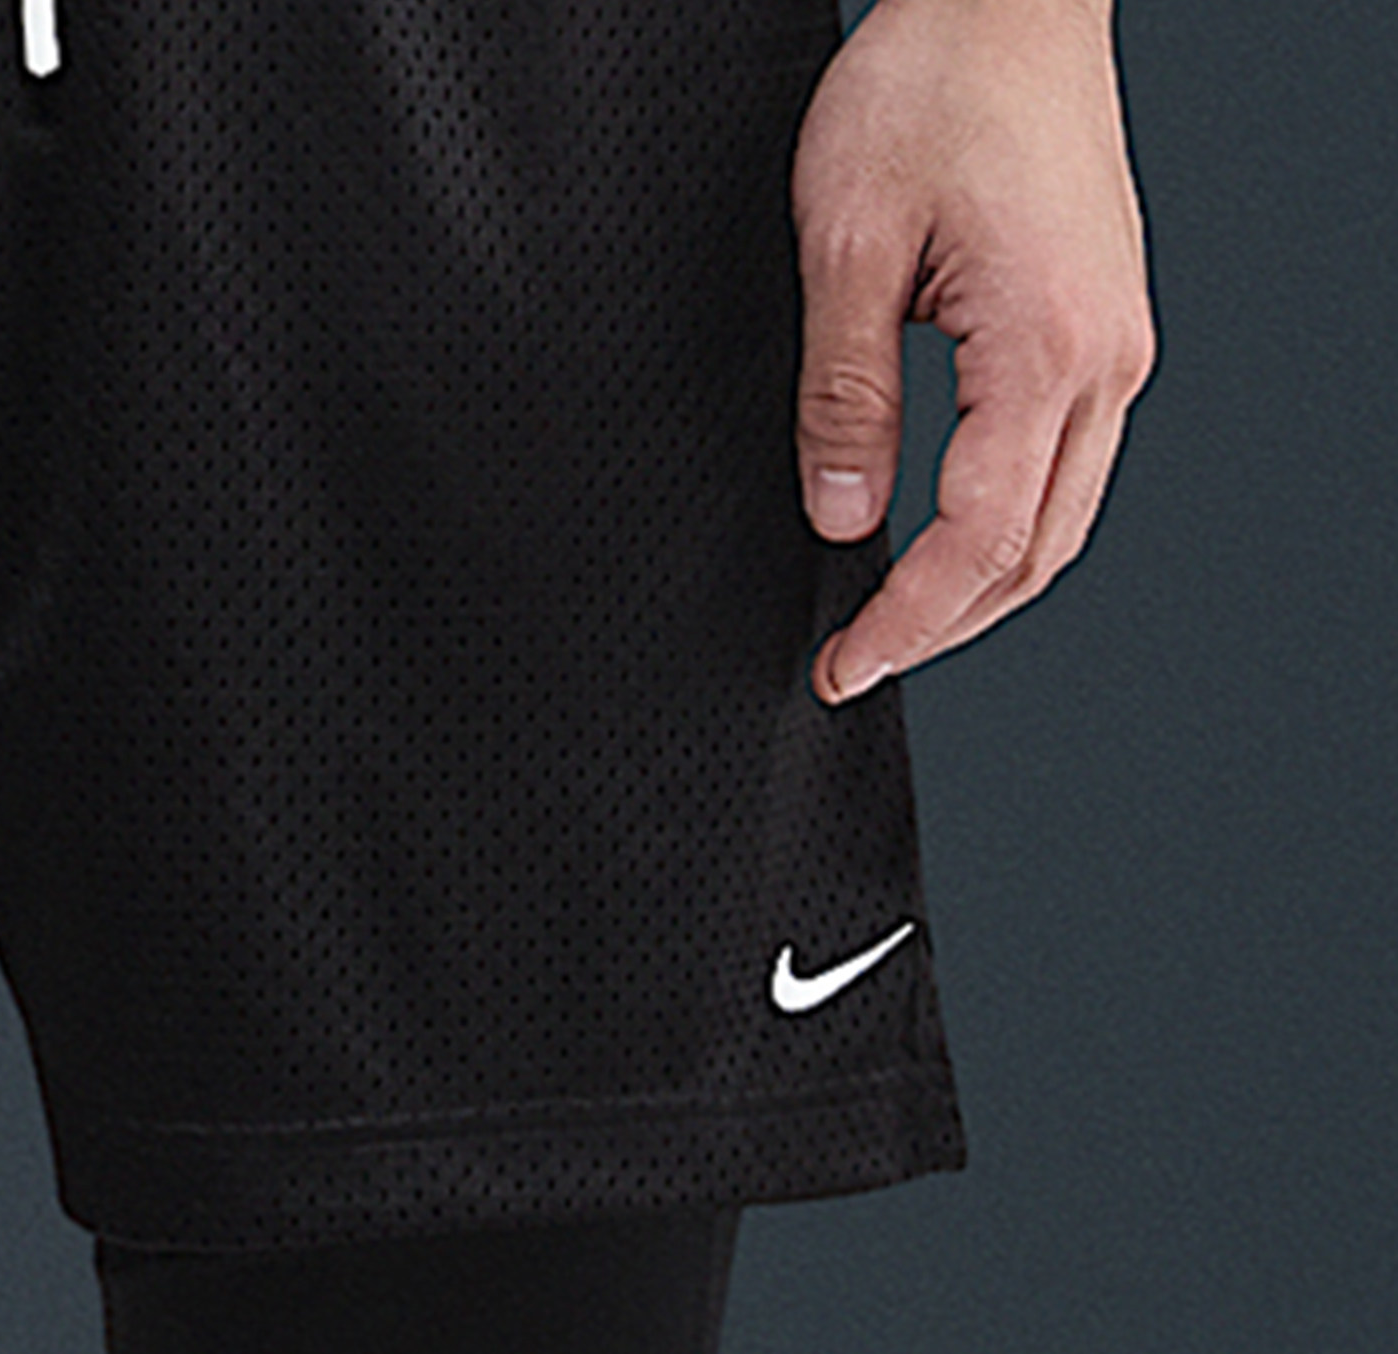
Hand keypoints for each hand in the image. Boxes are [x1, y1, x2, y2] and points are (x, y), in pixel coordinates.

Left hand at [791, 0, 1157, 703]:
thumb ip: (844, 398)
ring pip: (1059, 523)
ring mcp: (1114, 350)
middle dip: (944, 628)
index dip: (907, 622)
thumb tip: (842, 517)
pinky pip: (1064, 470)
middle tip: (861, 662)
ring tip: (899, 623)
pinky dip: (1005, 531)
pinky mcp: (1101, 334)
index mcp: (1045, 346)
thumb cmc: (933, 84)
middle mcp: (1103, 361)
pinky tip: (952, 545)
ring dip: (979, 589)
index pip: (977, 541)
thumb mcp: (847, 246)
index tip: (847, 666)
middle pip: (1035, 555)